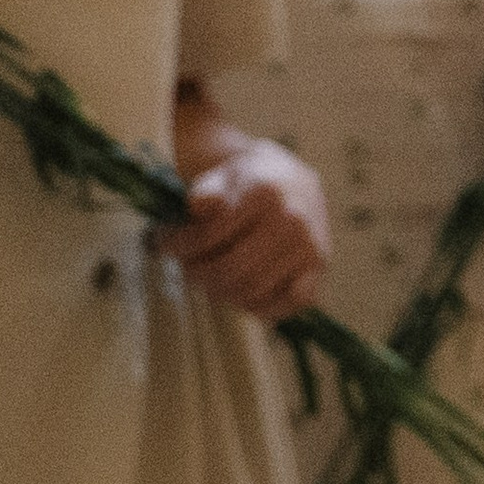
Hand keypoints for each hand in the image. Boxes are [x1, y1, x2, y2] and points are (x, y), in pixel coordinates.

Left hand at [161, 137, 329, 322]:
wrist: (289, 179)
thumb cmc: (248, 180)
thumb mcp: (223, 175)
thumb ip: (207, 191)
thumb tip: (198, 204)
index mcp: (267, 193)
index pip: (211, 235)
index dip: (179, 244)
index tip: (164, 243)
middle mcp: (293, 221)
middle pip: (229, 270)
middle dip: (197, 272)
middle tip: (185, 266)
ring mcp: (309, 247)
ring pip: (253, 291)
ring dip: (221, 291)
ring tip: (207, 278)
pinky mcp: (318, 268)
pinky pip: (290, 303)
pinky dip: (262, 307)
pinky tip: (242, 294)